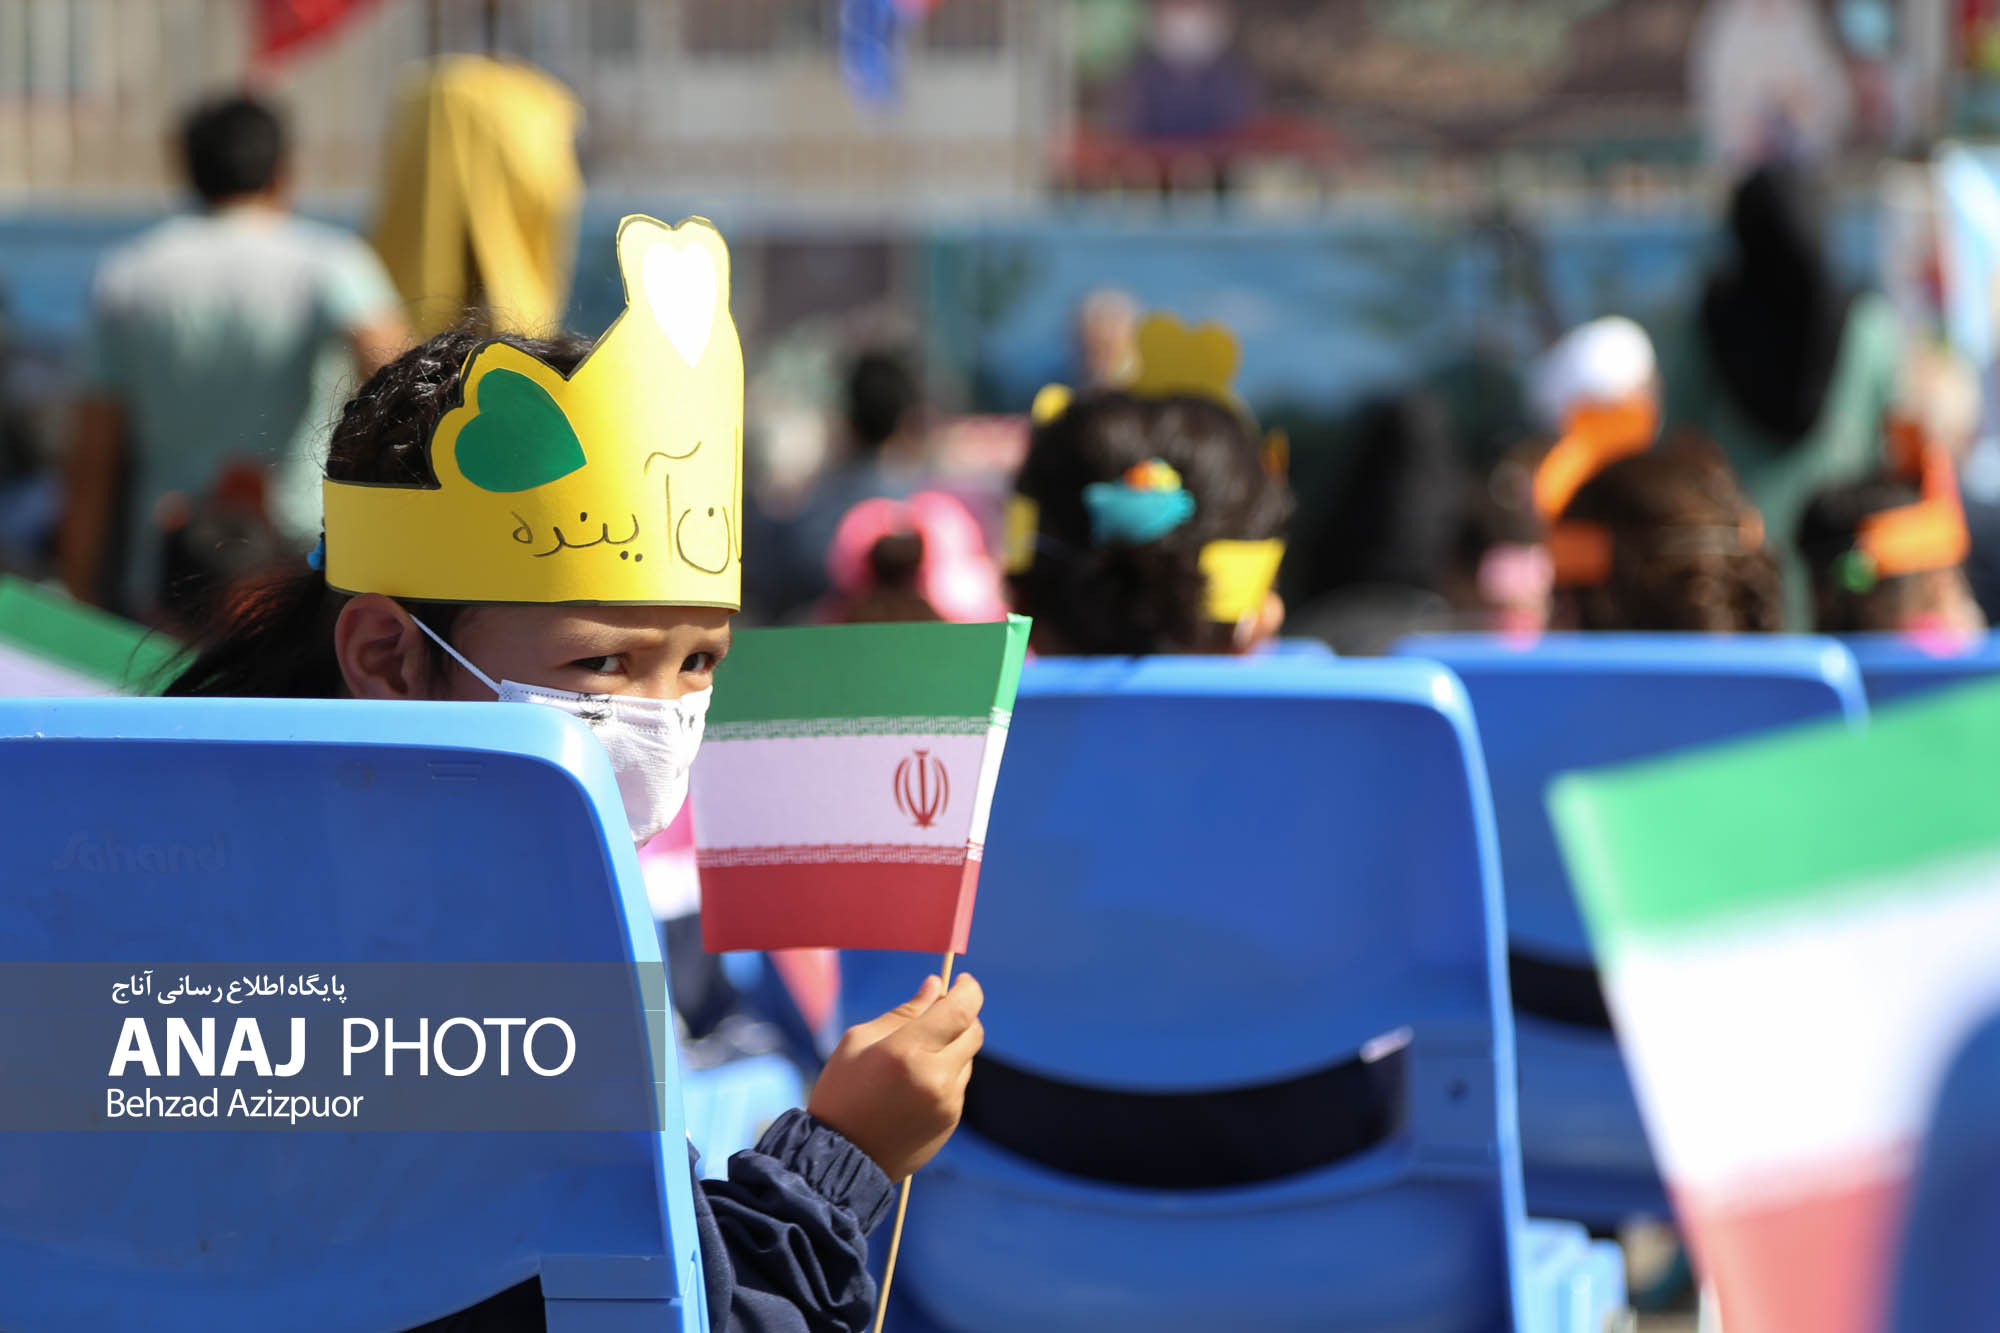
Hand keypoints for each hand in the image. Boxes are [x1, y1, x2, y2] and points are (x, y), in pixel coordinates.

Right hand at [807, 973, 984, 1181]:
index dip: (968, 990)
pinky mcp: (950, 1122)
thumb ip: (903, 1012)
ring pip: (966, 1059)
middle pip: (972, 1032)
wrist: (840, 1158)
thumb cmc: (841, 1093)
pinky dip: (945, 1074)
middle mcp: (936, 1077)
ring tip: (913, 1059)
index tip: (962, 982)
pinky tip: (914, 1085)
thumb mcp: (859, 1041)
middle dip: (961, 1017)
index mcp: (908, 1051)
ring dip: (951, 1048)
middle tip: (938, 1014)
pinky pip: (958, 1085)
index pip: (961, 1010)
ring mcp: (947, 1103)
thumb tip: (936, 987)